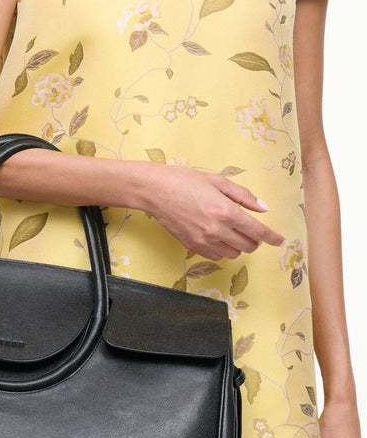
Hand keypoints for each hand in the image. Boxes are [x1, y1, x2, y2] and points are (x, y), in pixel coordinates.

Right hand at [140, 165, 285, 260]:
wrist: (155, 190)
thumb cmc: (185, 180)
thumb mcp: (218, 181)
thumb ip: (243, 196)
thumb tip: (263, 208)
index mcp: (226, 211)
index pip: (258, 231)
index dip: (273, 238)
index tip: (281, 241)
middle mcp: (217, 230)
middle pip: (248, 246)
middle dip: (255, 240)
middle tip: (251, 229)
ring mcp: (203, 240)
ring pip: (233, 253)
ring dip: (239, 245)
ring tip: (232, 231)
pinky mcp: (192, 246)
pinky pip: (216, 256)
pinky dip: (222, 249)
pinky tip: (217, 236)